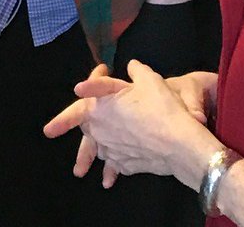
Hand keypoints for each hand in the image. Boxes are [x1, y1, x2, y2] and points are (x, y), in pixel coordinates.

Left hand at [45, 59, 220, 190]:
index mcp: (100, 106)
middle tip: (64, 127)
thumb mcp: (149, 80)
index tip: (76, 92)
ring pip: (94, 150)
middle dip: (79, 121)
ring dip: (88, 155)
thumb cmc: (162, 107)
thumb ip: (137, 70)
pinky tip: (109, 176)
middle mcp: (100, 129)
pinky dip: (111, 168)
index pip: (80, 101)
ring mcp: (111, 149)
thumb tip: (132, 66)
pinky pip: (114, 165)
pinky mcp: (125, 164)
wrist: (180, 143)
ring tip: (78, 170)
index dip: (86, 87)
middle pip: (85, 125)